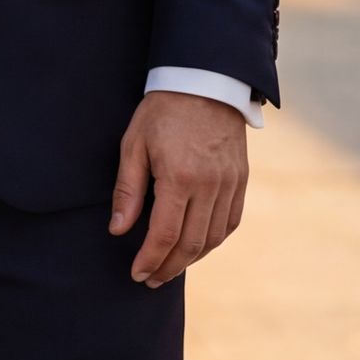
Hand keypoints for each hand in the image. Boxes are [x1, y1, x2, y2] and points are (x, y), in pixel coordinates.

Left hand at [110, 90, 247, 287]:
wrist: (205, 81)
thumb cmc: (163, 111)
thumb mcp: (134, 144)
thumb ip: (127, 189)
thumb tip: (118, 230)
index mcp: (180, 177)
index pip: (165, 235)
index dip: (150, 260)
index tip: (137, 274)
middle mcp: (210, 185)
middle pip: (191, 244)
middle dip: (169, 267)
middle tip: (151, 279)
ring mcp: (230, 183)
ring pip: (214, 238)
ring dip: (191, 260)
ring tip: (170, 267)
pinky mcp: (241, 179)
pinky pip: (231, 222)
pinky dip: (214, 240)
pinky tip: (197, 246)